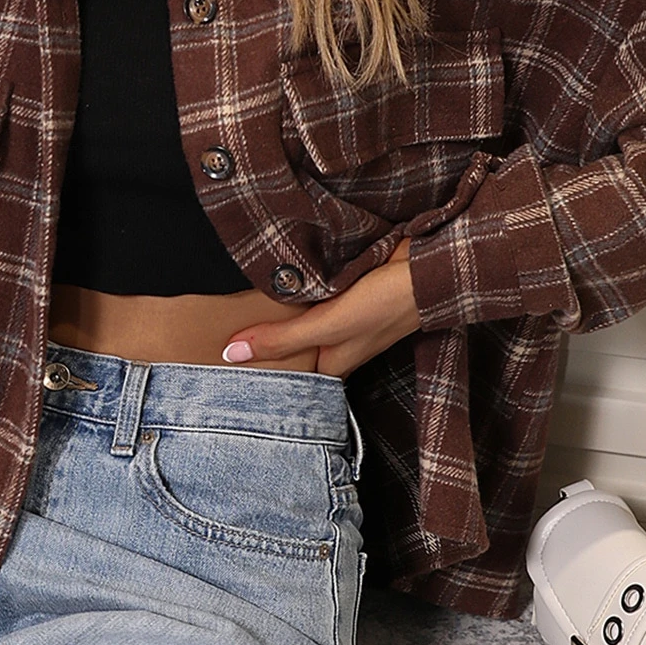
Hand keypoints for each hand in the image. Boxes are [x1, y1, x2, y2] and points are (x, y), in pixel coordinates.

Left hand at [222, 240, 420, 377]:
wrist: (430, 266)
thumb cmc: (386, 305)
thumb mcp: (328, 326)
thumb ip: (282, 340)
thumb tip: (231, 354)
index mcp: (332, 364)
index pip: (288, 377)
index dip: (258, 374)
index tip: (220, 369)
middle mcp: (336, 345)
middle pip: (291, 348)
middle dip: (261, 342)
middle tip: (215, 337)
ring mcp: (343, 318)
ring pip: (300, 321)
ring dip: (277, 313)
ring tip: (232, 307)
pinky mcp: (347, 291)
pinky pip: (313, 295)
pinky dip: (297, 290)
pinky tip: (273, 279)